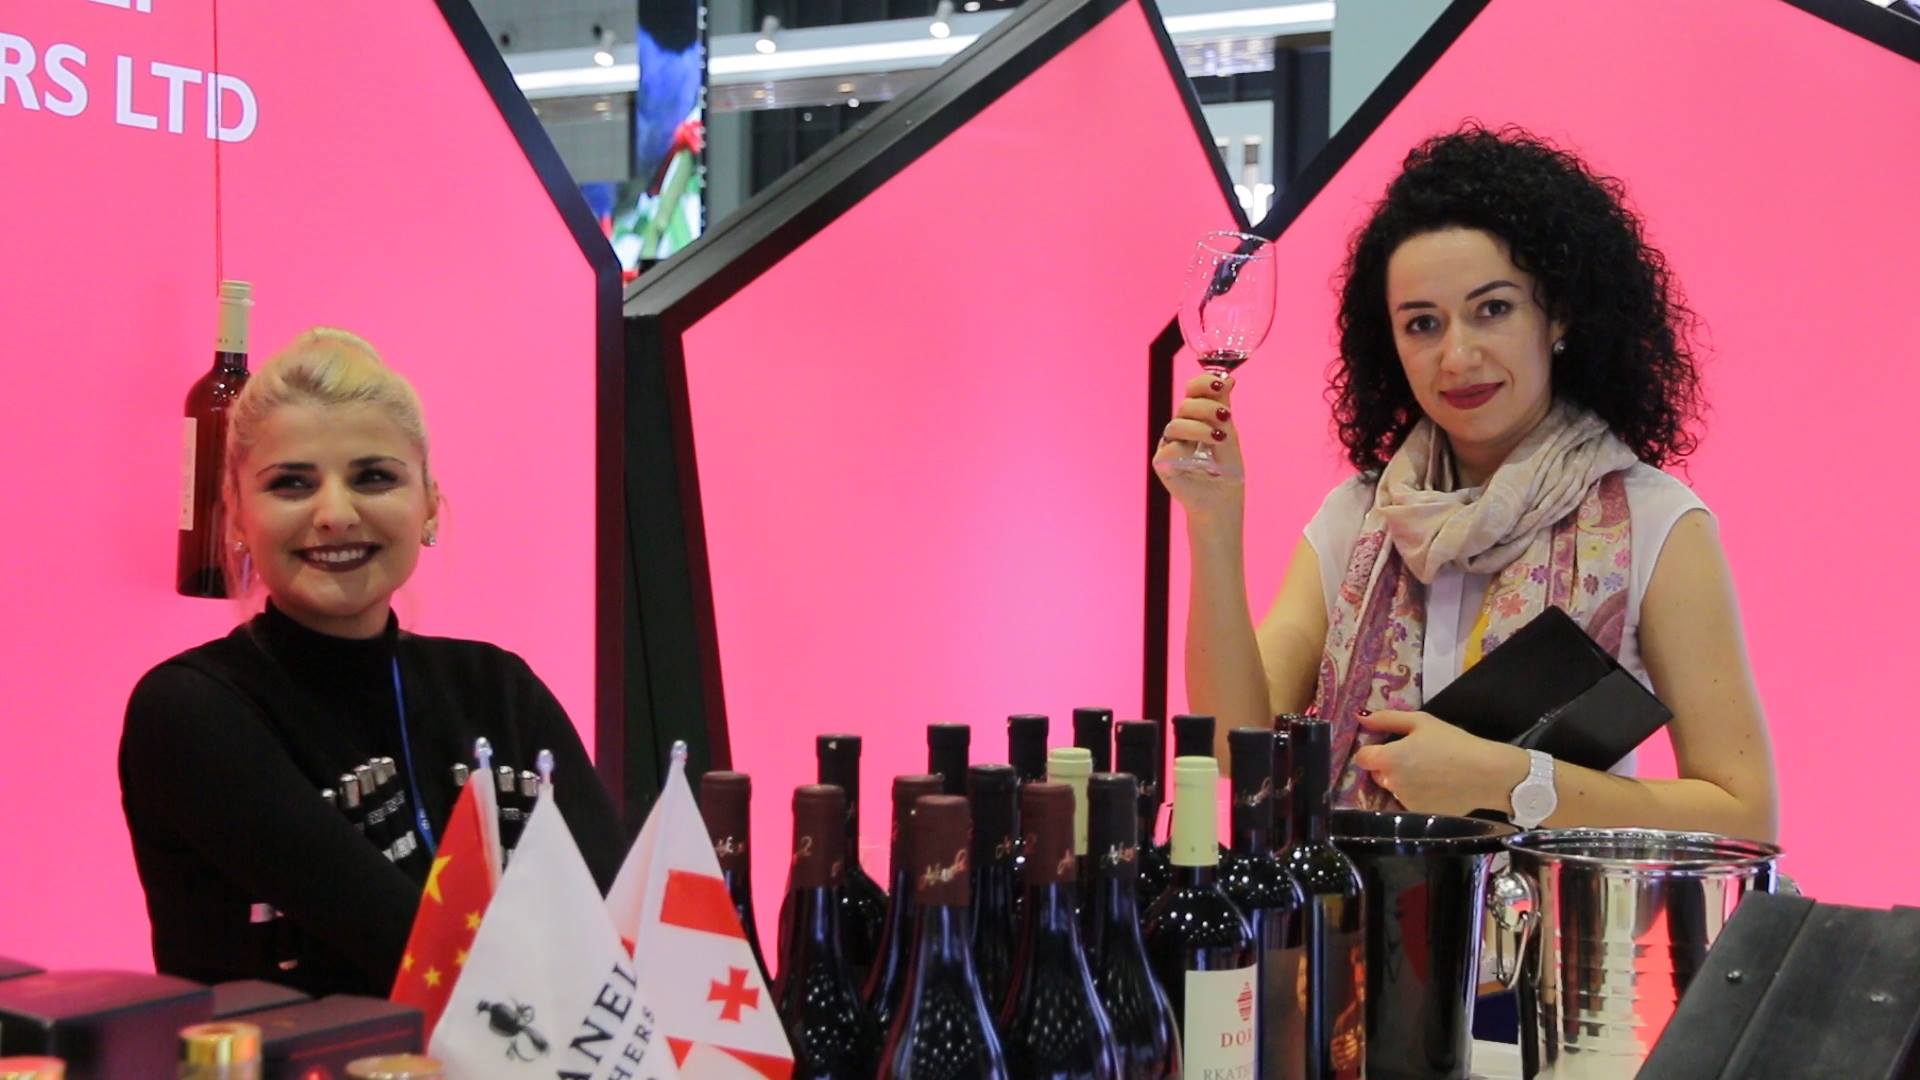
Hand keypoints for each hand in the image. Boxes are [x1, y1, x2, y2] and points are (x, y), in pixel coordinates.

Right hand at [1153, 373, 1244, 520]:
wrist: (1221, 503)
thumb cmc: (1227, 472)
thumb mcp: (1230, 436)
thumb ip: (1224, 410)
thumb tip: (1227, 380)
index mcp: (1198, 418)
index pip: (1194, 391)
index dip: (1203, 382)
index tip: (1220, 383)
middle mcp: (1182, 428)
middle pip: (1186, 404)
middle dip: (1207, 406)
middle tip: (1225, 417)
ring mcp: (1170, 444)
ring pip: (1177, 424)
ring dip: (1200, 429)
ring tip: (1218, 439)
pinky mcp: (1162, 462)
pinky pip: (1170, 448)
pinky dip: (1186, 451)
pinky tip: (1199, 461)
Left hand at [1349, 710, 1529, 816]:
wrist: (1486, 773)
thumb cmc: (1453, 743)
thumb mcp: (1421, 721)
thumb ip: (1386, 719)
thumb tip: (1360, 717)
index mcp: (1388, 759)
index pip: (1362, 758)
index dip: (1372, 750)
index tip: (1388, 746)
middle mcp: (1391, 784)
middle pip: (1377, 774)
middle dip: (1388, 766)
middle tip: (1415, 756)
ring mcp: (1405, 802)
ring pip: (1394, 789)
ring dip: (1403, 781)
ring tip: (1430, 771)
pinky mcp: (1420, 814)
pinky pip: (1410, 802)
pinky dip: (1418, 795)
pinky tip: (1438, 786)